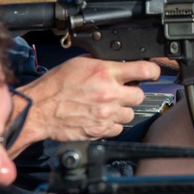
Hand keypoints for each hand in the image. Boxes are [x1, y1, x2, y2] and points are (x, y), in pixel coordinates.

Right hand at [14, 56, 159, 148]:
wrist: (40, 109)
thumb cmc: (55, 85)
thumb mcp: (80, 63)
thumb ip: (103, 64)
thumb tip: (120, 64)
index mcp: (105, 72)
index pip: (144, 69)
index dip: (153, 71)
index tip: (154, 73)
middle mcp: (109, 93)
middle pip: (140, 95)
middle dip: (132, 93)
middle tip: (121, 92)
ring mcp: (106, 113)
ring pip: (130, 113)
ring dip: (122, 110)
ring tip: (107, 106)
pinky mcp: (100, 129)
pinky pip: (118, 128)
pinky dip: (113, 124)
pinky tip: (102, 117)